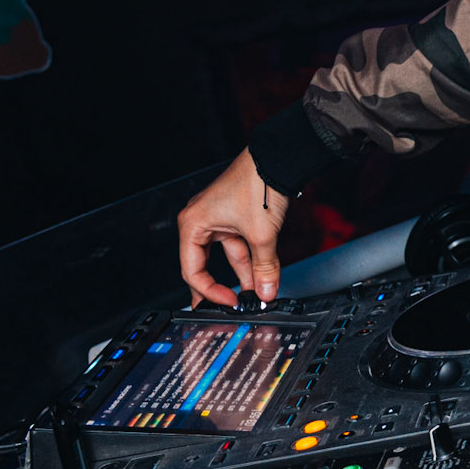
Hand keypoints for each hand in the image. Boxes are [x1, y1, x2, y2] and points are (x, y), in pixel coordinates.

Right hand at [178, 148, 289, 308]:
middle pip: (204, 265)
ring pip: (226, 256)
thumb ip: (264, 268)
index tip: (231, 302)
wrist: (277, 158)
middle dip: (216, 288)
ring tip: (254, 294)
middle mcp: (200, 221)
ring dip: (242, 274)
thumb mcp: (261, 235)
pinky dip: (250, 260)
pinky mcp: (234, 217)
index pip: (192, 270)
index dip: (210, 292)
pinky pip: (238, 245)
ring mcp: (218, 219)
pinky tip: (261, 275)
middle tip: (221, 310)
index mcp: (193, 224)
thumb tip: (266, 291)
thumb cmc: (258, 184)